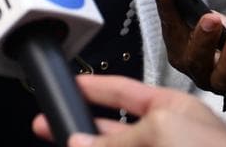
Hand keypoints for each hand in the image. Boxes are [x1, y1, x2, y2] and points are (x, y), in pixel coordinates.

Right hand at [31, 75, 225, 146]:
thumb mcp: (159, 131)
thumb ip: (116, 137)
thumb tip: (81, 142)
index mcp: (175, 110)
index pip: (125, 91)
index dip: (94, 87)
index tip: (68, 85)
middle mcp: (170, 136)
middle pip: (115, 127)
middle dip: (83, 126)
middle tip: (50, 125)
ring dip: (90, 146)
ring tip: (66, 145)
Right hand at [154, 0, 225, 109]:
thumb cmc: (222, 44)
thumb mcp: (209, 25)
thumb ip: (193, 12)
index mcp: (181, 54)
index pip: (170, 31)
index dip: (165, 10)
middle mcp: (197, 74)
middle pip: (194, 61)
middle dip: (202, 39)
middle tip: (210, 18)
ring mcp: (222, 87)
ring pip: (221, 78)